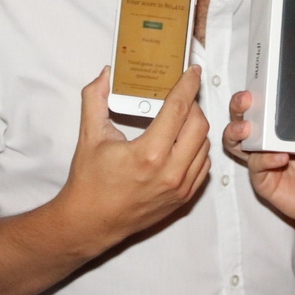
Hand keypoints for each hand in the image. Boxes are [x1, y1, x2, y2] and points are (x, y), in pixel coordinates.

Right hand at [54, 66, 212, 253]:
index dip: (187, 86)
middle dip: (192, 105)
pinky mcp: (183, 198)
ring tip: (180, 118)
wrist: (91, 222)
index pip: (178, 109)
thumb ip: (95, 99)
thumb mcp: (89, 136)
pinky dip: (197, 149)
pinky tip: (181, 142)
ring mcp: (180, 188)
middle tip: (180, 97)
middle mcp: (170, 172)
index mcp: (148, 154)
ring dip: (196, 127)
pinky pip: (203, 165)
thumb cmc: (90, 182)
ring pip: (204, 145)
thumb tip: (105, 75)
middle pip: (199, 125)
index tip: (192, 72)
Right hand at [224, 91, 294, 250]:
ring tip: (247, 128)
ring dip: (236, 132)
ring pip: (235, 143)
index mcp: (281, 124)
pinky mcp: (263, 180)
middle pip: (240, 117)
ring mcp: (262, 159)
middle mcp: (266, 139)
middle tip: (246, 98)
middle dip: (238, 105)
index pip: (261, 101)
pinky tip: (280, 156)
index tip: (260, 77)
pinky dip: (265, 160)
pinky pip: (256, 167)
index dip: (255, 89)